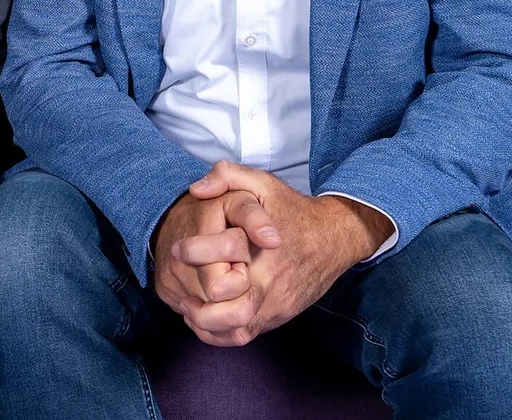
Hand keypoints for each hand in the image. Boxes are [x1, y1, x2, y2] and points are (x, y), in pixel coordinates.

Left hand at [176, 162, 392, 346]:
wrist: (335, 236)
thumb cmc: (292, 209)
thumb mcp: (262, 181)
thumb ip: (227, 176)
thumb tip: (196, 189)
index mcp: (261, 249)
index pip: (220, 261)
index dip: (192, 254)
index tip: (176, 249)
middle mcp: (270, 282)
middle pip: (229, 312)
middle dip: (198, 309)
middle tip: (181, 295)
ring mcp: (276, 303)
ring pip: (237, 331)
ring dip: (207, 326)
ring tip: (189, 310)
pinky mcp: (280, 314)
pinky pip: (248, 334)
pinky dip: (222, 334)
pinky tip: (207, 318)